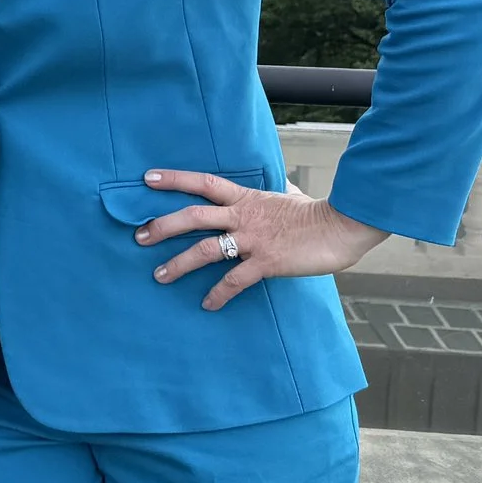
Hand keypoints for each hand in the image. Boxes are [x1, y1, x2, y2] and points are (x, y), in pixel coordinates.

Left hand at [133, 168, 389, 310]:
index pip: (204, 182)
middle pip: (193, 216)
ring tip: (159, 276)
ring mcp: (253, 239)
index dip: (174, 179)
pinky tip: (207, 304)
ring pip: (206, 249)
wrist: (342, 227)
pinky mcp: (266, 262)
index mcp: (246, 198)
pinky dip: (218, 294)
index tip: (147, 178)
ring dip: (179, 264)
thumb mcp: (292, 197)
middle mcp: (243, 216)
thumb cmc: (318, 214)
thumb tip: (285, 189)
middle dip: (163, 227)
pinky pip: (234, 280)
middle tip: (139, 237)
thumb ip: (279, 194)